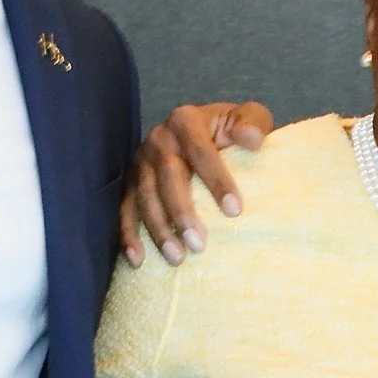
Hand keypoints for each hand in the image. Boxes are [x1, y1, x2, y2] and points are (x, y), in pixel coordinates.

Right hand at [120, 101, 271, 264]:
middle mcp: (159, 139)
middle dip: (182, 212)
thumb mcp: (248, 117)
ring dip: (159, 230)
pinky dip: (128, 235)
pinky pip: (125, 210)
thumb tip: (251, 139)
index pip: (201, 151)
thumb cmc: (230, 132)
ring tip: (177, 258)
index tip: (235, 211)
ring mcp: (141, 163)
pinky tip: (138, 260)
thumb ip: (252, 121)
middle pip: (168, 177)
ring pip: (145, 197)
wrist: (205, 133)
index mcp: (185, 121)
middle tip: (199, 245)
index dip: (217, 181)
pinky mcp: (131, 184)